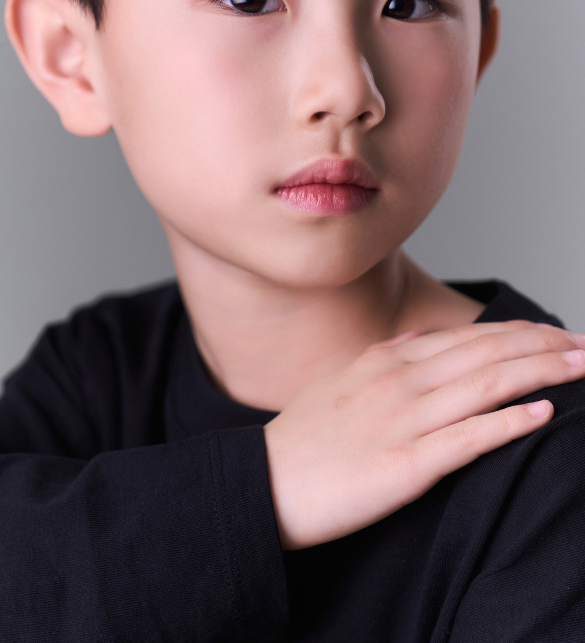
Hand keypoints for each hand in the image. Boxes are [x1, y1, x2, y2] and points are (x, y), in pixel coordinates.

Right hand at [263, 320, 584, 549]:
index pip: (467, 337)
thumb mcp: (340, 380)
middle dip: (543, 345)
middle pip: (486, 354)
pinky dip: (508, 423)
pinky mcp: (404, 464)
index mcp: (387, 360)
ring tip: (581, 367)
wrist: (263, 483)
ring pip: (486, 386)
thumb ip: (383, 357)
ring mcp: (403, 420)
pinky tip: (542, 414)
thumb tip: (417, 338)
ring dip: (540, 374)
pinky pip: (467, 439)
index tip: (554, 334)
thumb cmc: (303, 437)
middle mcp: (400, 380)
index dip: (518, 333)